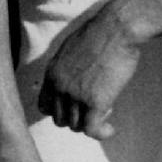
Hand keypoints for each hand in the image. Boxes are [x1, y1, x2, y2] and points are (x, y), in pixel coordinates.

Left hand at [39, 0, 144, 138]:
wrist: (117, 28)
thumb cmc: (100, 33)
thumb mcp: (71, 49)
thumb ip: (66, 68)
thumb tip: (72, 80)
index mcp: (51, 73)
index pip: (44, 106)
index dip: (59, 111)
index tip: (74, 108)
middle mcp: (59, 86)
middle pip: (60, 119)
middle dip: (76, 118)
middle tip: (93, 109)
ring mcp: (76, 95)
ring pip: (76, 126)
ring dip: (91, 123)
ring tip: (106, 111)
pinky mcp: (96, 102)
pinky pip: (92, 130)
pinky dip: (102, 133)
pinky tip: (111, 129)